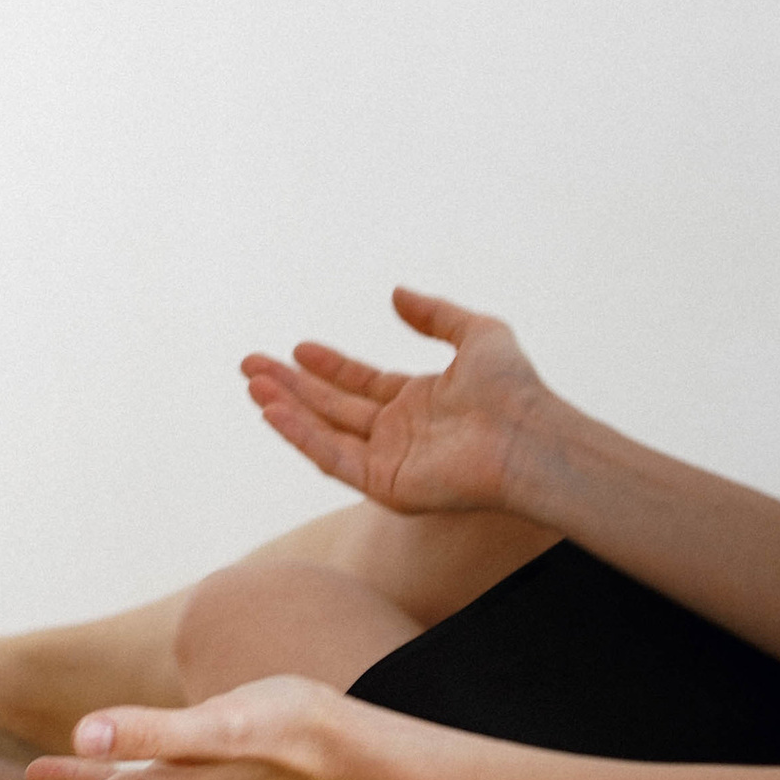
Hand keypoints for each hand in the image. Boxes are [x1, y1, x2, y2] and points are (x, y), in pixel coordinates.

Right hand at [240, 287, 554, 520]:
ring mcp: (389, 462)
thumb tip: (396, 294)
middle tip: (251, 365)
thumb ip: (436, 314)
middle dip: (290, 386)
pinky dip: (300, 435)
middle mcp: (399, 433)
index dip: (328, 366)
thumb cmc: (515, 389)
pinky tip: (273, 411)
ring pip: (324, 432)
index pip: (360, 384)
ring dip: (287, 409)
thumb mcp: (478, 333)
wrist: (529, 437)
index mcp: (418, 402)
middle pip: (331, 407)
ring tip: (253, 385)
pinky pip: (332, 459)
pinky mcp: (384, 485)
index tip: (298, 347)